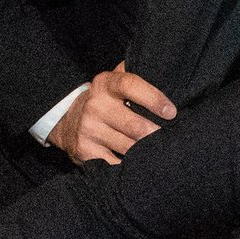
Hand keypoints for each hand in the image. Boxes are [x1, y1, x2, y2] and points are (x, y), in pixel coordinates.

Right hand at [48, 64, 175, 163]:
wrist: (68, 121)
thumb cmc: (106, 101)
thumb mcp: (116, 82)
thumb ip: (138, 74)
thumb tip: (167, 75)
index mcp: (105, 84)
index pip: (131, 86)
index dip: (154, 99)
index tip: (171, 112)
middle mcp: (95, 106)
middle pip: (135, 126)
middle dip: (156, 134)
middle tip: (170, 137)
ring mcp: (88, 129)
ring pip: (129, 147)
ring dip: (147, 150)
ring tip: (159, 149)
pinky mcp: (85, 151)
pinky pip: (116, 163)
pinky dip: (131, 165)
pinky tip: (139, 161)